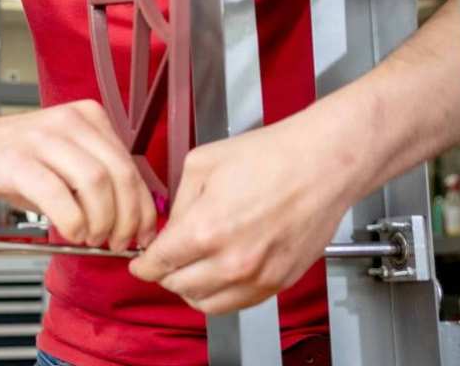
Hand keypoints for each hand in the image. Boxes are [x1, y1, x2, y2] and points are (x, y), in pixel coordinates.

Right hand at [0, 99, 157, 251]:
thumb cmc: (13, 160)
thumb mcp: (62, 165)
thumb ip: (95, 185)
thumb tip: (132, 222)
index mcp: (88, 118)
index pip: (129, 165)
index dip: (142, 206)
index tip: (142, 234)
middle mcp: (69, 121)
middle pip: (118, 173)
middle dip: (126, 217)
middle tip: (115, 242)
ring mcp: (42, 137)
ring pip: (94, 181)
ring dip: (100, 220)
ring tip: (90, 237)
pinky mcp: (16, 159)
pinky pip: (56, 192)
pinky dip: (71, 219)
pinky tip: (70, 232)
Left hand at [129, 101, 365, 314]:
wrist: (319, 164)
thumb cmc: (270, 156)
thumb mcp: (203, 163)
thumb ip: (179, 201)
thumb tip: (170, 226)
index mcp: (206, 229)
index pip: (160, 264)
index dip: (143, 264)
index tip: (139, 262)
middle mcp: (231, 262)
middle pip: (178, 288)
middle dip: (164, 274)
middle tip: (163, 259)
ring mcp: (257, 277)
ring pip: (207, 304)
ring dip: (190, 289)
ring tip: (190, 268)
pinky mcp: (278, 283)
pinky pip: (238, 303)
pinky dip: (220, 293)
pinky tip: (219, 271)